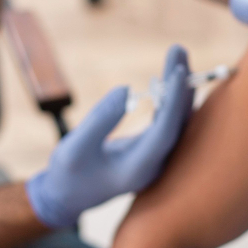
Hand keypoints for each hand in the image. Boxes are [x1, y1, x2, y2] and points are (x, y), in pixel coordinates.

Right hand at [25, 46, 194, 228]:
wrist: (66, 197)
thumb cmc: (68, 174)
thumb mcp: (74, 148)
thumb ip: (100, 120)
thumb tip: (127, 90)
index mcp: (138, 169)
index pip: (165, 132)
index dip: (174, 102)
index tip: (179, 72)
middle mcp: (155, 164)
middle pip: (178, 122)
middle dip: (181, 85)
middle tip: (179, 50)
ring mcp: (155, 157)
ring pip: (176, 119)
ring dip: (178, 86)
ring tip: (177, 54)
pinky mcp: (151, 148)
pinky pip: (168, 119)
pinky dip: (169, 97)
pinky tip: (169, 75)